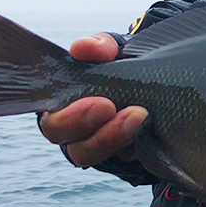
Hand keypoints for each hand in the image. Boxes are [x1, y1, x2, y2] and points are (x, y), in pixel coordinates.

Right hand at [38, 33, 147, 166]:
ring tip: (140, 115)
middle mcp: (72, 133)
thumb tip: (81, 48)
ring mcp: (97, 147)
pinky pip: (121, 159)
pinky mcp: (120, 156)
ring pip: (90, 155)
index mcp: (60, 106)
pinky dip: (134, 145)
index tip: (98, 101)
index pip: (51, 120)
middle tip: (111, 106)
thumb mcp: (112, 51)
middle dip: (86, 125)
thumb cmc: (120, 65)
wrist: (155, 83)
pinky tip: (149, 128)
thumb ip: (98, 47)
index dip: (69, 117)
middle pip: (66, 141)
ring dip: (113, 137)